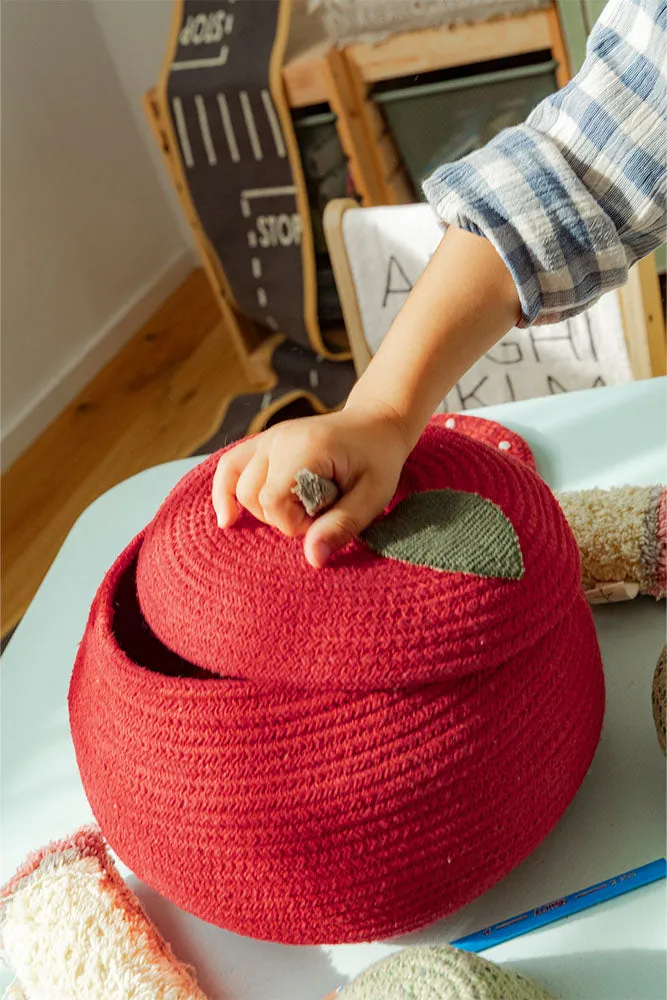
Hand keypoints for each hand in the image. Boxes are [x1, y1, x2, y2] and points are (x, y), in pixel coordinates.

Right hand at [211, 401, 410, 567]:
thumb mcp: (373, 496)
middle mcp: (279, 438)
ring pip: (238, 485)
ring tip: (294, 510)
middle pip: (252, 494)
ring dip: (262, 509)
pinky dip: (225, 492)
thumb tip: (313, 559)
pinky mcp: (263, 443)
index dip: (293, 523)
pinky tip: (227, 519)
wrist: (376, 423)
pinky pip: (229, 468)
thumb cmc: (378, 459)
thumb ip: (342, 525)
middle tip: (316, 514)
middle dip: (280, 517)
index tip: (323, 521)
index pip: (273, 499)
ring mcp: (268, 438)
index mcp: (307, 447)